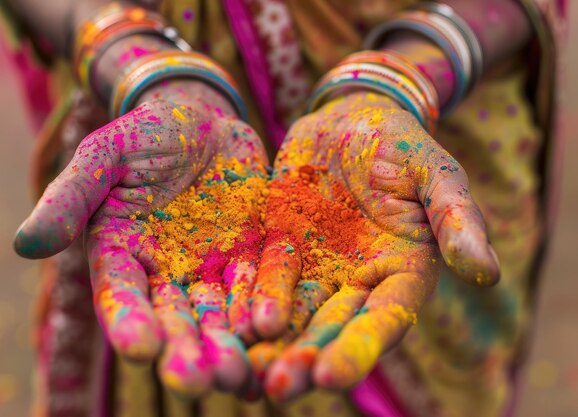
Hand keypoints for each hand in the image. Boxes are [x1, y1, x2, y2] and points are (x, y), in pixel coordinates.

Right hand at [14, 81, 268, 396]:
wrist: (201, 120)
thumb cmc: (143, 136)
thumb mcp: (104, 156)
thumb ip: (71, 198)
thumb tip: (25, 244)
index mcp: (122, 255)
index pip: (121, 296)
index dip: (129, 322)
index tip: (140, 348)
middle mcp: (167, 272)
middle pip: (175, 319)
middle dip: (184, 351)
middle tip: (194, 382)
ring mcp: (213, 266)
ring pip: (220, 312)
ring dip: (229, 344)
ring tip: (237, 374)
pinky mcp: (253, 251)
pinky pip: (262, 279)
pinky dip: (267, 303)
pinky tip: (273, 326)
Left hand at [247, 91, 499, 400]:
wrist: (350, 118)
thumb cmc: (401, 143)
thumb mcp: (433, 173)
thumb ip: (455, 219)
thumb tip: (487, 273)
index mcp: (403, 271)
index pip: (384, 319)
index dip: (360, 349)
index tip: (332, 377)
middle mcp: (359, 280)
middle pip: (333, 328)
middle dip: (307, 359)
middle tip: (279, 389)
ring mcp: (318, 266)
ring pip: (295, 314)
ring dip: (272, 345)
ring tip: (247, 374)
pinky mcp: (282, 246)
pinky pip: (264, 277)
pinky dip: (249, 301)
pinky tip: (230, 326)